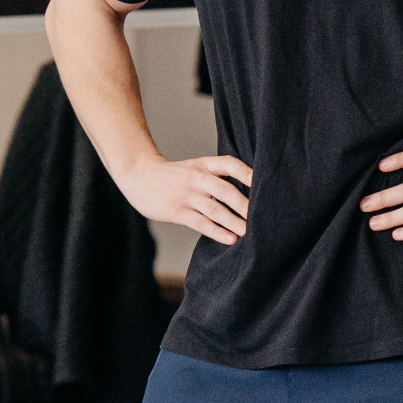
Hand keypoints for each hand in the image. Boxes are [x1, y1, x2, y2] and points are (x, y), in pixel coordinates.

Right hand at [126, 150, 253, 247]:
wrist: (140, 177)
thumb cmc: (174, 176)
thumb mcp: (195, 167)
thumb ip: (216, 176)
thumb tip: (249, 191)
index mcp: (204, 164)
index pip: (228, 164)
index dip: (245, 172)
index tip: (262, 181)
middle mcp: (197, 178)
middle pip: (225, 190)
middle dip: (245, 204)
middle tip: (263, 216)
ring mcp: (186, 195)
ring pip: (214, 209)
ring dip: (233, 221)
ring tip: (249, 232)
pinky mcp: (177, 211)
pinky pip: (201, 223)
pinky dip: (217, 232)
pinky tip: (230, 239)